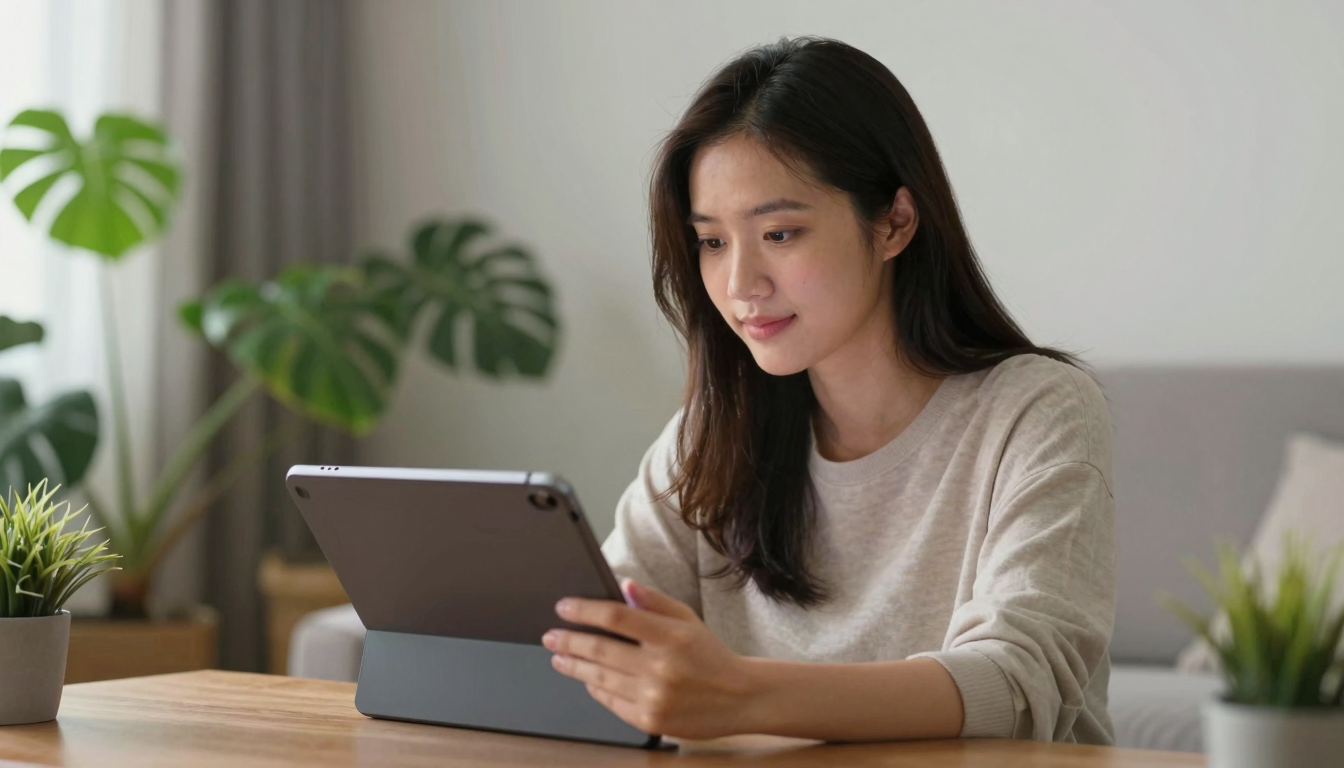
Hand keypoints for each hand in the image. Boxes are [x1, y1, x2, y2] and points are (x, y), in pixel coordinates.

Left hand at [543, 578, 754, 738]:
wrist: (739, 697)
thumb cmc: (709, 654)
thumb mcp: (687, 618)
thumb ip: (654, 600)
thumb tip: (623, 585)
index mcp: (670, 636)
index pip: (616, 617)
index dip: (584, 610)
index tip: (564, 606)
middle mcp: (660, 667)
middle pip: (600, 649)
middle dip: (568, 640)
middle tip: (550, 635)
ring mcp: (654, 696)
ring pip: (599, 678)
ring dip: (574, 665)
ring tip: (559, 656)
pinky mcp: (650, 720)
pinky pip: (611, 702)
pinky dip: (595, 689)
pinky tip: (586, 680)